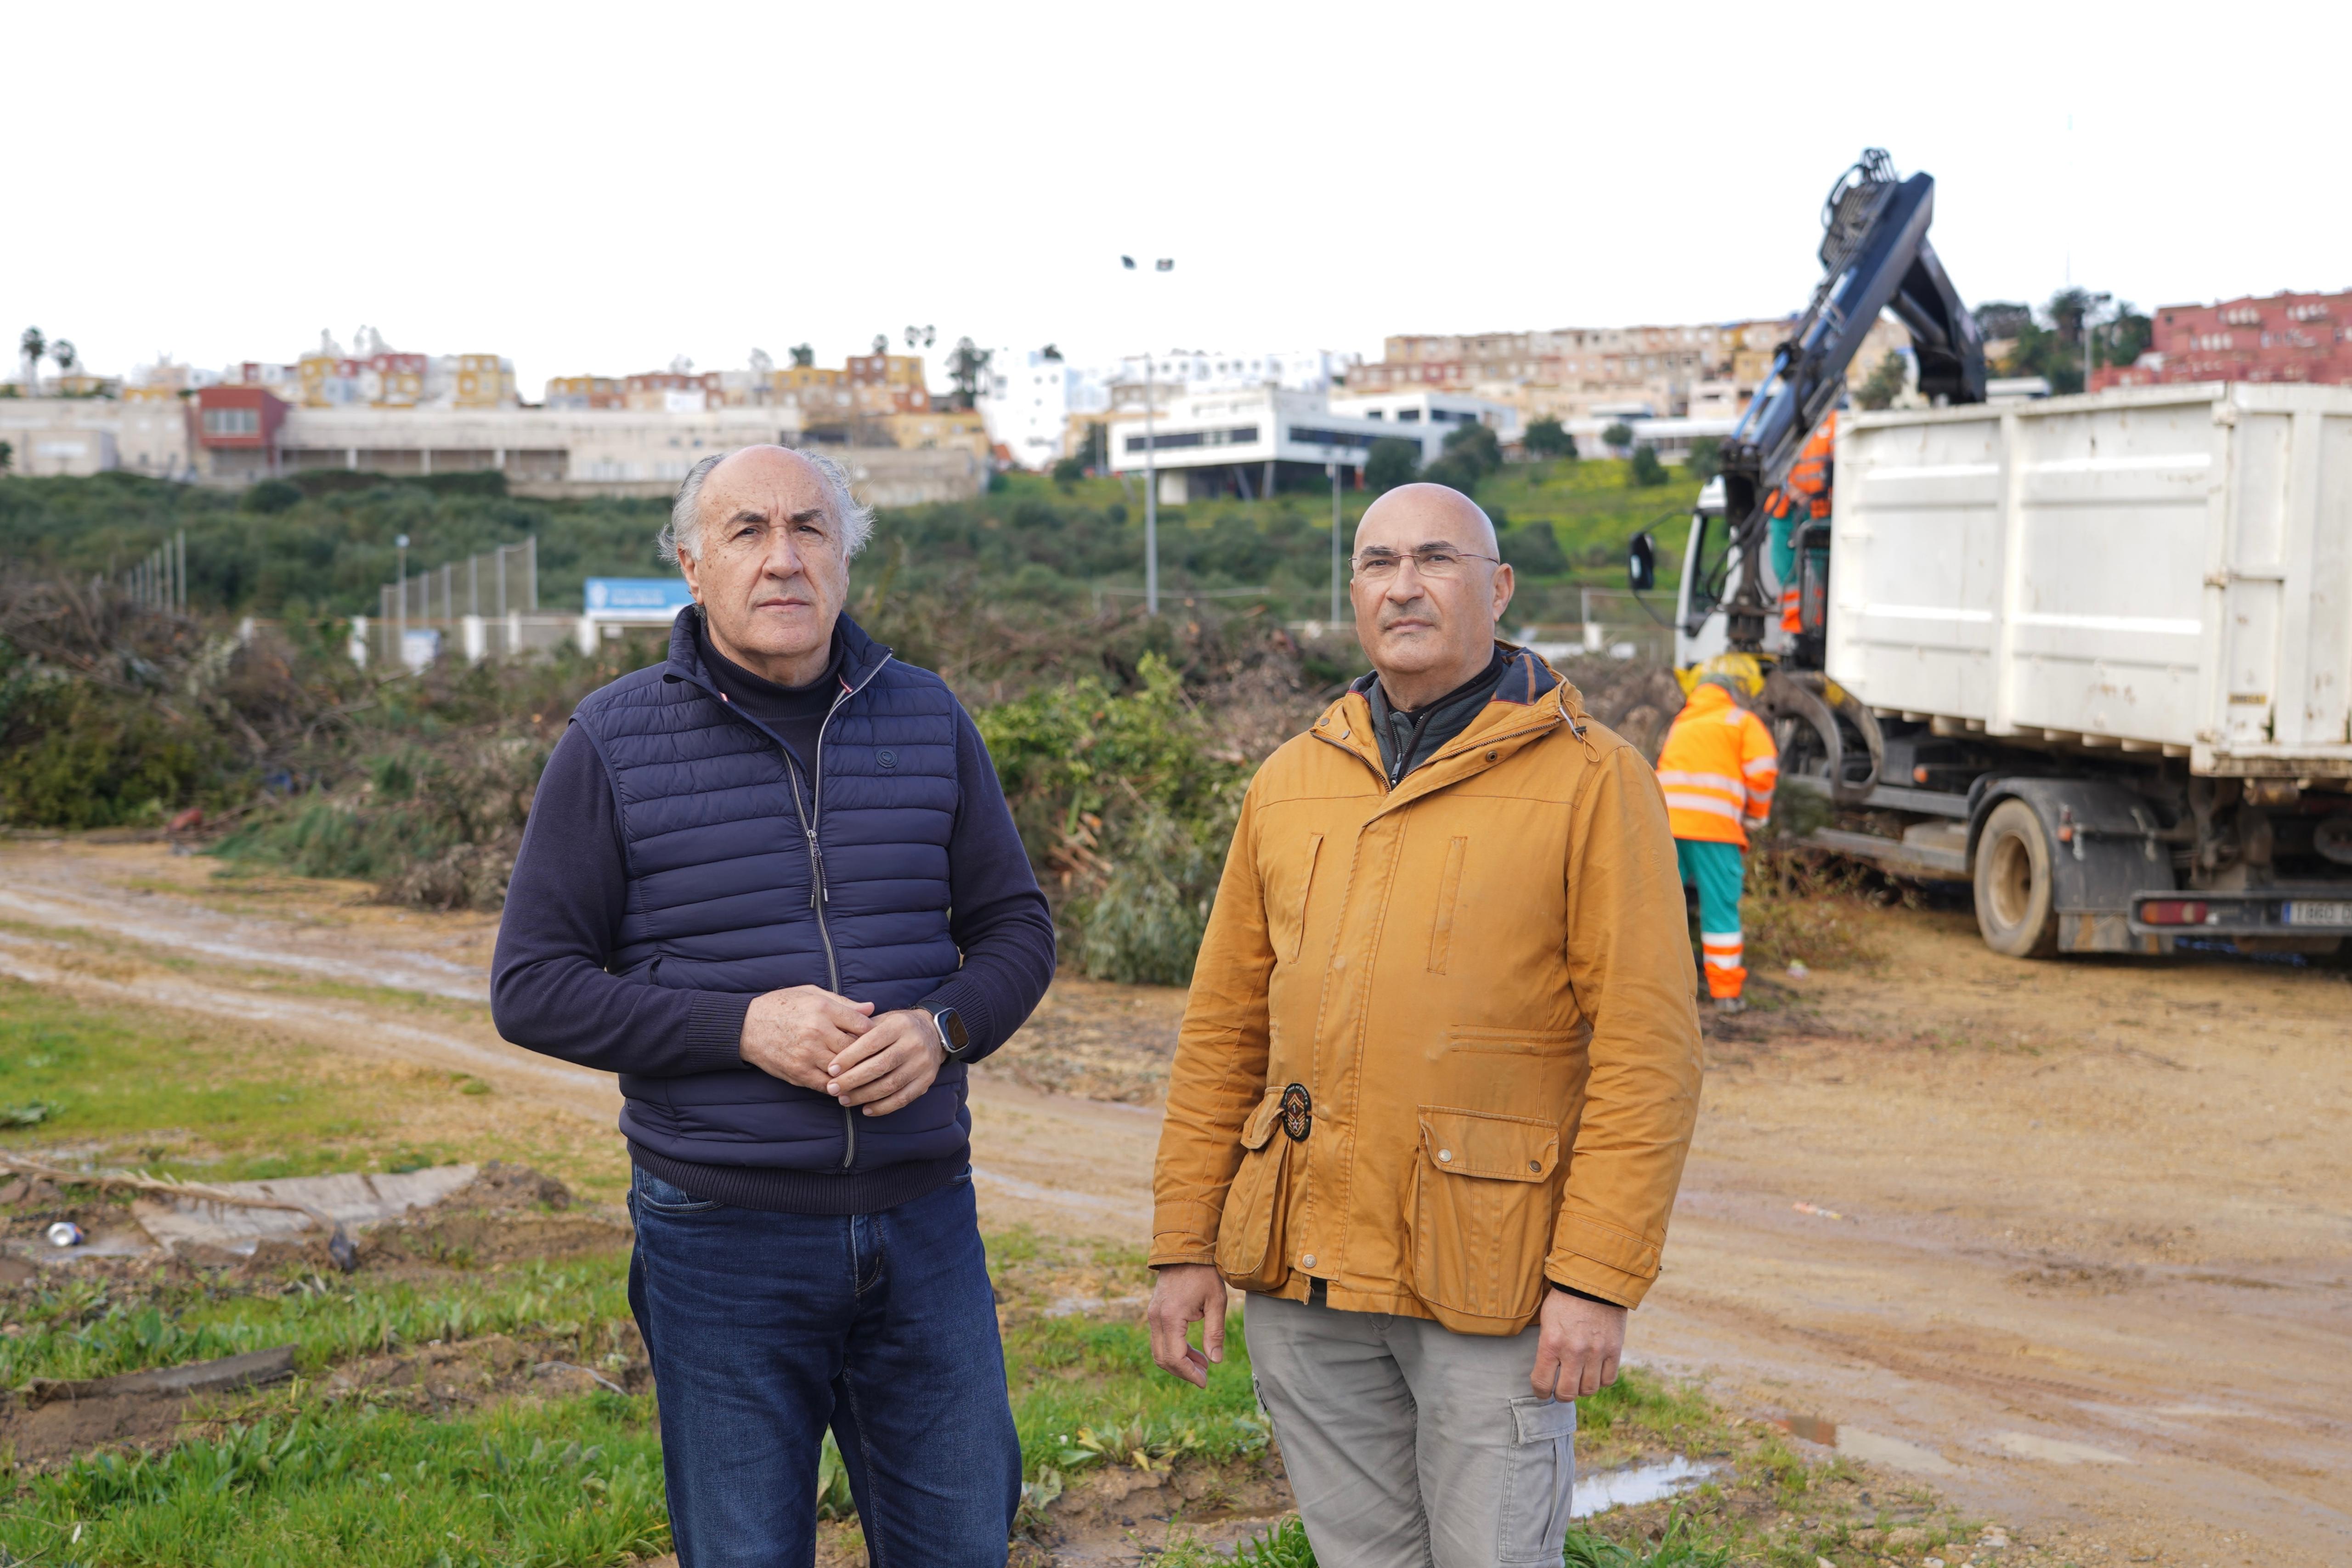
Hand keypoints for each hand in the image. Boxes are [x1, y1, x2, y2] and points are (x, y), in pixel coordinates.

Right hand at [740, 986, 873, 1090]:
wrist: (746, 1026)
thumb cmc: (781, 1006)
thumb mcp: (811, 994)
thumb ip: (843, 1003)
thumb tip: (871, 1009)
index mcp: (823, 1009)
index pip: (862, 1025)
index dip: (873, 1033)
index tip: (876, 1037)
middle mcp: (817, 1031)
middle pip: (856, 1049)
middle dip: (867, 1054)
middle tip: (874, 1057)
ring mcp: (807, 1054)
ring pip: (844, 1069)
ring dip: (854, 1073)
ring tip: (863, 1073)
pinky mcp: (798, 1072)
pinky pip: (826, 1084)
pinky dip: (837, 1086)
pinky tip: (843, 1083)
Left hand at [823, 1008, 947, 1116]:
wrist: (934, 1032)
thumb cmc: (898, 1027)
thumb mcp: (882, 1020)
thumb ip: (861, 1032)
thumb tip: (833, 1050)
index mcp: (899, 1025)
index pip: (871, 1043)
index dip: (849, 1058)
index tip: (831, 1070)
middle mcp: (913, 1044)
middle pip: (880, 1066)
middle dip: (852, 1080)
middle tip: (833, 1089)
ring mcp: (922, 1064)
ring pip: (890, 1084)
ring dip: (864, 1096)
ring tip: (844, 1100)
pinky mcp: (926, 1081)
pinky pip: (903, 1098)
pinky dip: (883, 1107)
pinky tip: (866, 1109)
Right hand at [1146, 1264, 1227, 1388]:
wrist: (1185, 1250)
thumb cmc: (1204, 1274)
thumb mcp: (1216, 1302)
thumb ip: (1215, 1333)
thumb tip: (1215, 1361)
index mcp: (1171, 1317)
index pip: (1175, 1357)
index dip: (1189, 1374)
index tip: (1205, 1381)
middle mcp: (1156, 1318)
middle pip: (1163, 1359)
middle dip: (1183, 1372)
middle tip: (1204, 1376)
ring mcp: (1152, 1315)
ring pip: (1158, 1352)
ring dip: (1178, 1363)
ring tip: (1202, 1364)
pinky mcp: (1154, 1312)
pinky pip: (1159, 1340)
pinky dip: (1174, 1350)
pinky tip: (1192, 1352)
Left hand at [1530, 1288, 1625, 1400]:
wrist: (1594, 1280)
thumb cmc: (1565, 1299)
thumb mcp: (1546, 1320)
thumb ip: (1546, 1346)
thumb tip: (1547, 1370)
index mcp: (1551, 1343)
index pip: (1542, 1383)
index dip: (1540, 1392)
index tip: (1542, 1391)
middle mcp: (1573, 1352)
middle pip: (1567, 1393)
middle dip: (1561, 1395)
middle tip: (1560, 1389)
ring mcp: (1596, 1352)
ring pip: (1589, 1390)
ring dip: (1581, 1388)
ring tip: (1578, 1380)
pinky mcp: (1614, 1350)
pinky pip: (1608, 1380)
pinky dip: (1601, 1380)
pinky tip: (1595, 1372)